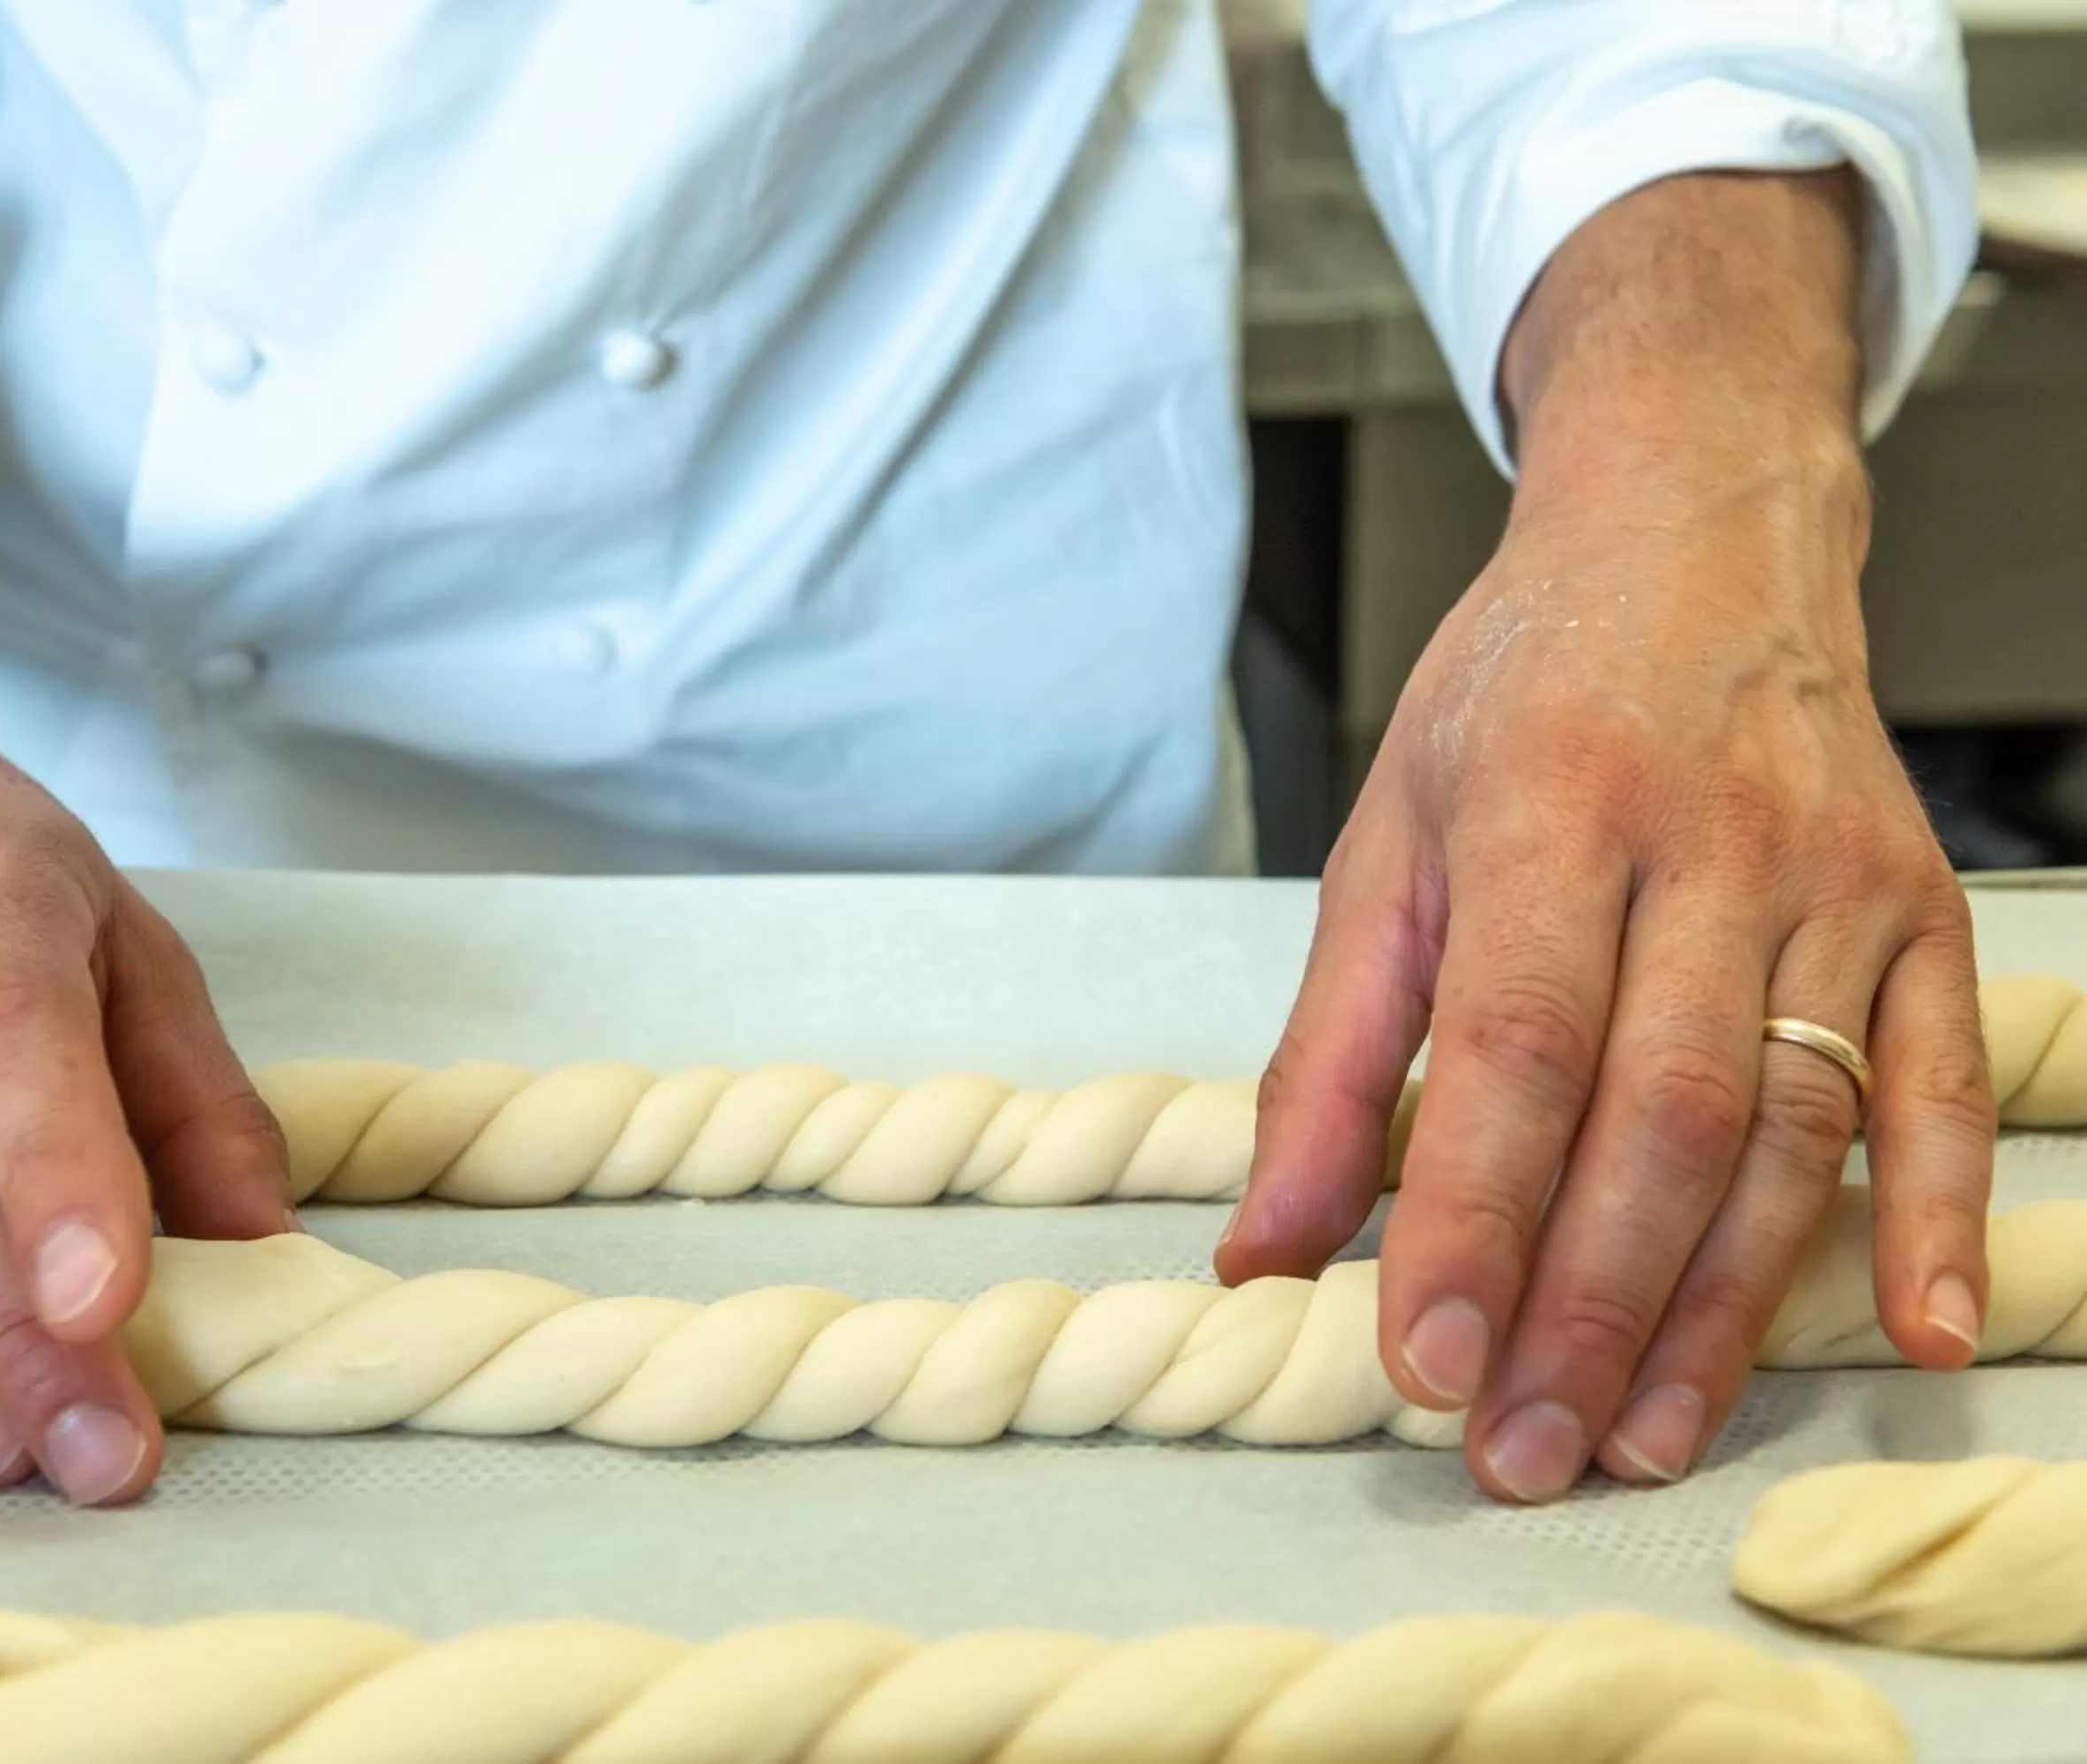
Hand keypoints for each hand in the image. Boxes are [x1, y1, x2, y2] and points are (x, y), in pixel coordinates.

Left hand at [1219, 174, 1997, 1500]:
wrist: (1696, 536)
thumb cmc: (1518, 696)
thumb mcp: (1386, 839)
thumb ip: (1326, 1053)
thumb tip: (1260, 1248)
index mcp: (1545, 813)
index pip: (1511, 1047)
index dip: (1467, 1217)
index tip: (1418, 1360)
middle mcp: (1704, 849)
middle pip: (1657, 1115)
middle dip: (1584, 1305)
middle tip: (1515, 1453)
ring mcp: (1831, 883)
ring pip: (1787, 1126)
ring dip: (1720, 1305)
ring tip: (1641, 1440)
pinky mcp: (1921, 913)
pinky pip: (1942, 1079)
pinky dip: (1941, 1213)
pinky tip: (1919, 1336)